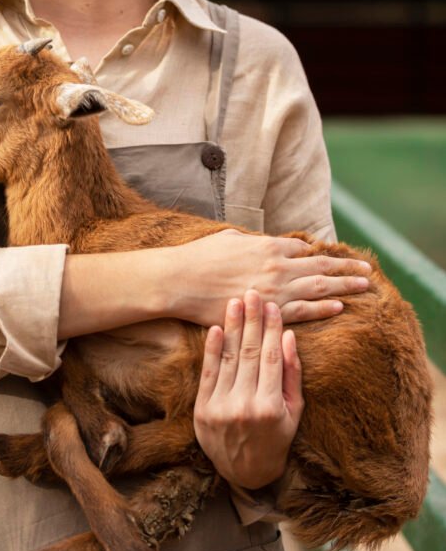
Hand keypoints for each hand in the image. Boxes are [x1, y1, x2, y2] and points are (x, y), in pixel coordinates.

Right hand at [173, 228, 370, 326]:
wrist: (181, 281)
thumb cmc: (199, 258)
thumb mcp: (229, 238)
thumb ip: (251, 241)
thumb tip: (261, 242)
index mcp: (268, 246)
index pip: (303, 249)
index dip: (320, 254)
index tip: (334, 258)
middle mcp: (278, 266)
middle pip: (321, 266)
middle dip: (346, 267)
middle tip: (368, 269)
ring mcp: (276, 290)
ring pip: (320, 287)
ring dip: (346, 285)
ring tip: (366, 284)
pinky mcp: (268, 311)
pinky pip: (303, 310)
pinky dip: (323, 308)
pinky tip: (340, 306)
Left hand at [193, 290, 303, 488]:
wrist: (244, 472)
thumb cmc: (276, 439)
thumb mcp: (294, 412)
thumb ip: (292, 374)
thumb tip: (290, 337)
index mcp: (271, 407)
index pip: (273, 358)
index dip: (272, 329)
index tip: (273, 306)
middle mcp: (245, 406)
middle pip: (250, 353)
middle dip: (252, 320)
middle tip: (253, 292)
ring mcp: (221, 407)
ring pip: (229, 358)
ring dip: (233, 326)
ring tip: (235, 301)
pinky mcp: (202, 409)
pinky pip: (209, 372)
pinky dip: (212, 348)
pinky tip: (216, 327)